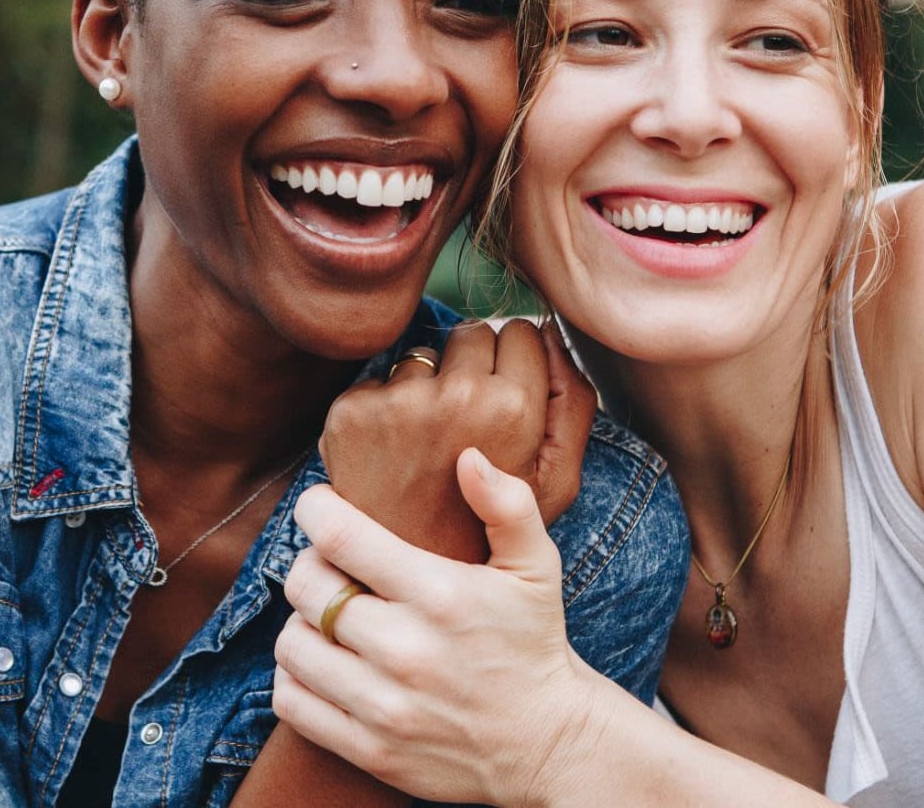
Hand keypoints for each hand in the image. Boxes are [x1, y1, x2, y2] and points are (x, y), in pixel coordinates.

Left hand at [273, 456, 615, 805]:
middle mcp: (406, 650)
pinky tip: (325, 663)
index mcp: (440, 595)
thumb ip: (509, 506)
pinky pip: (292, 702)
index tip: (319, 507)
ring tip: (329, 617)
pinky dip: (295, 677)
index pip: (340, 536)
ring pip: (292, 644)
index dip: (314, 510)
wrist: (548, 744)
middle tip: (330, 566)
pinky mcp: (370, 749)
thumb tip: (468, 457)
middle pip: (306, 587)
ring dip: (300, 622)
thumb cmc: (533, 644)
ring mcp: (384, 705)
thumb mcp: (536, 568)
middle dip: (309, 564)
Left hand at [317, 319, 593, 561]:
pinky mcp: (351, 415)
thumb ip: (573, 403)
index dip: (517, 360)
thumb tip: (549, 334)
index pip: (520, 331)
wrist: (411, 592)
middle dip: (472, 366)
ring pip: (421, 356)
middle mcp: (455, 397)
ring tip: (428, 449)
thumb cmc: (491, 532)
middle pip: (470, 333)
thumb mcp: (556, 483)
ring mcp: (398, 404)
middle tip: (466, 427)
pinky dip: (382, 412)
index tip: (506, 396)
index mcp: (513, 409)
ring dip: (425, 387)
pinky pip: (375, 383)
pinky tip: (391, 459)